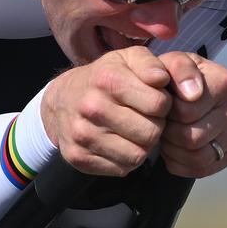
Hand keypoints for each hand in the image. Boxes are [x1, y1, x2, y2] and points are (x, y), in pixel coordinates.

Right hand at [39, 48, 175, 175]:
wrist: (63, 99)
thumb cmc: (106, 77)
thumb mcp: (129, 59)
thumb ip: (150, 64)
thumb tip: (163, 79)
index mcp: (107, 80)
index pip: (159, 104)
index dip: (163, 103)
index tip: (153, 100)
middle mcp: (92, 108)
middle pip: (150, 133)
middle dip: (154, 126)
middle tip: (144, 118)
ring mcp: (83, 135)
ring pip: (138, 155)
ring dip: (142, 145)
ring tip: (133, 131)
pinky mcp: (79, 158)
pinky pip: (121, 168)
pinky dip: (125, 159)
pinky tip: (119, 143)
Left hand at [160, 55, 226, 177]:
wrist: (184, 90)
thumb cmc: (174, 77)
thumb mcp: (169, 64)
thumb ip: (179, 68)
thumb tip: (193, 93)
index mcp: (225, 81)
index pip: (187, 113)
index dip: (167, 114)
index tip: (164, 105)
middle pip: (193, 139)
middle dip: (170, 134)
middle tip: (164, 124)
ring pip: (199, 158)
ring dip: (175, 151)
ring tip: (168, 136)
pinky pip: (204, 169)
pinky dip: (182, 164)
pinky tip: (176, 148)